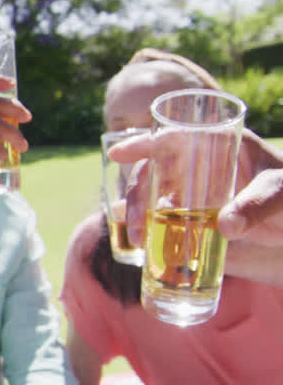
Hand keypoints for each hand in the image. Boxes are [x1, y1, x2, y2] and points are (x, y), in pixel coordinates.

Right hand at [111, 130, 282, 284]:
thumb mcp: (282, 193)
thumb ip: (257, 205)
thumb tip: (223, 228)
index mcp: (221, 145)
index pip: (175, 138)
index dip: (143, 144)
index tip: (118, 154)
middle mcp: (201, 167)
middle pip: (154, 172)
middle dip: (136, 195)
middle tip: (136, 224)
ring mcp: (196, 194)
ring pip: (153, 198)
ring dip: (138, 217)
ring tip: (140, 241)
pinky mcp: (196, 220)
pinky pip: (164, 222)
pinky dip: (150, 232)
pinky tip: (144, 246)